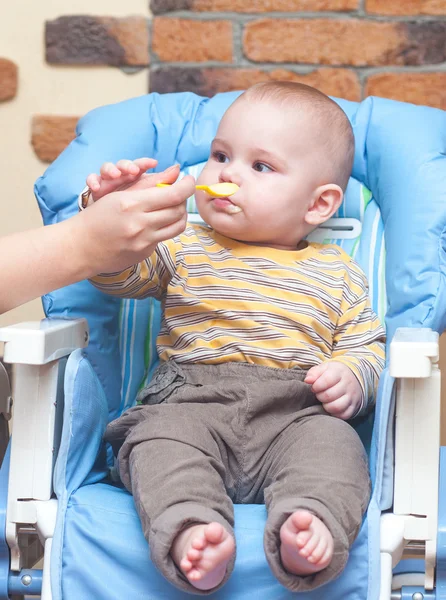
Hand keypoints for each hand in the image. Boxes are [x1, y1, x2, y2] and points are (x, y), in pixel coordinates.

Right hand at [74, 165, 194, 273]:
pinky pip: (165, 237)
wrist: (81, 247)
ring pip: (177, 226)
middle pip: (179, 210)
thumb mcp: (119, 194)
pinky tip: (158, 223)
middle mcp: (140, 224)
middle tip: (180, 193)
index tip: (190, 180)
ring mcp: (143, 241)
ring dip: (180, 214)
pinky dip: (166, 227)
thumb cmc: (97, 217)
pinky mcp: (144, 253)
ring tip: (174, 207)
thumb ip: (150, 184)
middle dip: (183, 199)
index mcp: (132, 204)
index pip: (174, 195)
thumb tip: (176, 171)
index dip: (188, 186)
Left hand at [304, 361, 362, 419]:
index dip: (317, 386)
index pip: (327, 380)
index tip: (314, 387)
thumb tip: (307, 380)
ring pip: (337, 407)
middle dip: (320, 396)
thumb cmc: (333, 374)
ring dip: (326, 406)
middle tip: (319, 394)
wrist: (352, 379)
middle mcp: (348, 384)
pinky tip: (331, 407)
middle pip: (329, 395)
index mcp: (339, 372)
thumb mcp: (323, 368)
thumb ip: (314, 373)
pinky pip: (343, 415)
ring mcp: (352, 397)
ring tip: (324, 401)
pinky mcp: (354, 407)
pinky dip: (334, 414)